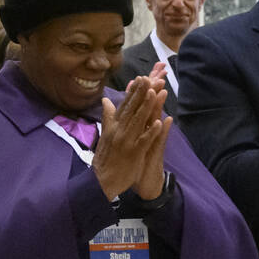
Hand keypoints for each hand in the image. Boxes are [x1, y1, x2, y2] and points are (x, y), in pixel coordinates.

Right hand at [94, 71, 168, 200]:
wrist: (101, 181)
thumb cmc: (105, 158)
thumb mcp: (105, 134)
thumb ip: (108, 116)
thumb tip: (106, 99)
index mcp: (113, 126)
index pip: (124, 105)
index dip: (133, 91)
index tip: (141, 78)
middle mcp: (118, 131)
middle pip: (132, 109)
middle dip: (141, 93)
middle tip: (149, 78)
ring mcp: (126, 142)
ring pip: (138, 121)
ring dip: (147, 107)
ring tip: (155, 93)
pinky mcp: (133, 153)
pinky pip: (143, 141)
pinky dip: (150, 131)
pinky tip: (158, 122)